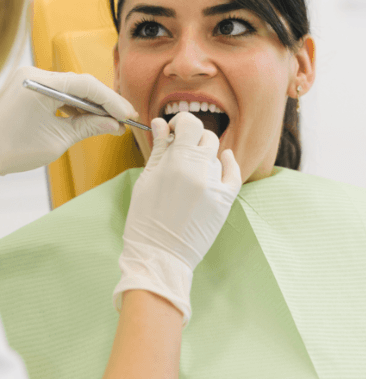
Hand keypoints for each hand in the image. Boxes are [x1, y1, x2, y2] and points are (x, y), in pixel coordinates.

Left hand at [0, 66, 137, 224]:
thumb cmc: (14, 149)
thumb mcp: (58, 139)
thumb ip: (89, 127)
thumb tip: (114, 125)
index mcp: (40, 83)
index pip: (86, 85)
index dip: (111, 100)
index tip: (128, 114)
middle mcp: (33, 74)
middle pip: (79, 84)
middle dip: (103, 103)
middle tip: (125, 118)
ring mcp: (28, 79)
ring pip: (69, 88)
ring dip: (89, 105)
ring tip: (110, 122)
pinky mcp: (26, 88)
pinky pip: (56, 93)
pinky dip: (73, 105)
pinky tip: (89, 118)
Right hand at [113, 112, 241, 326]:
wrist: (159, 256)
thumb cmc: (145, 219)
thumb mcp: (146, 180)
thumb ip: (158, 149)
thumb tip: (161, 124)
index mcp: (176, 161)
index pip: (190, 123)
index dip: (181, 122)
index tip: (173, 131)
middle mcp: (199, 170)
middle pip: (205, 137)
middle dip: (192, 139)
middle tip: (179, 149)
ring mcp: (215, 186)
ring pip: (215, 155)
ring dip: (203, 155)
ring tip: (189, 169)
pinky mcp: (225, 202)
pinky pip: (233, 174)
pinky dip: (229, 163)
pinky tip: (225, 158)